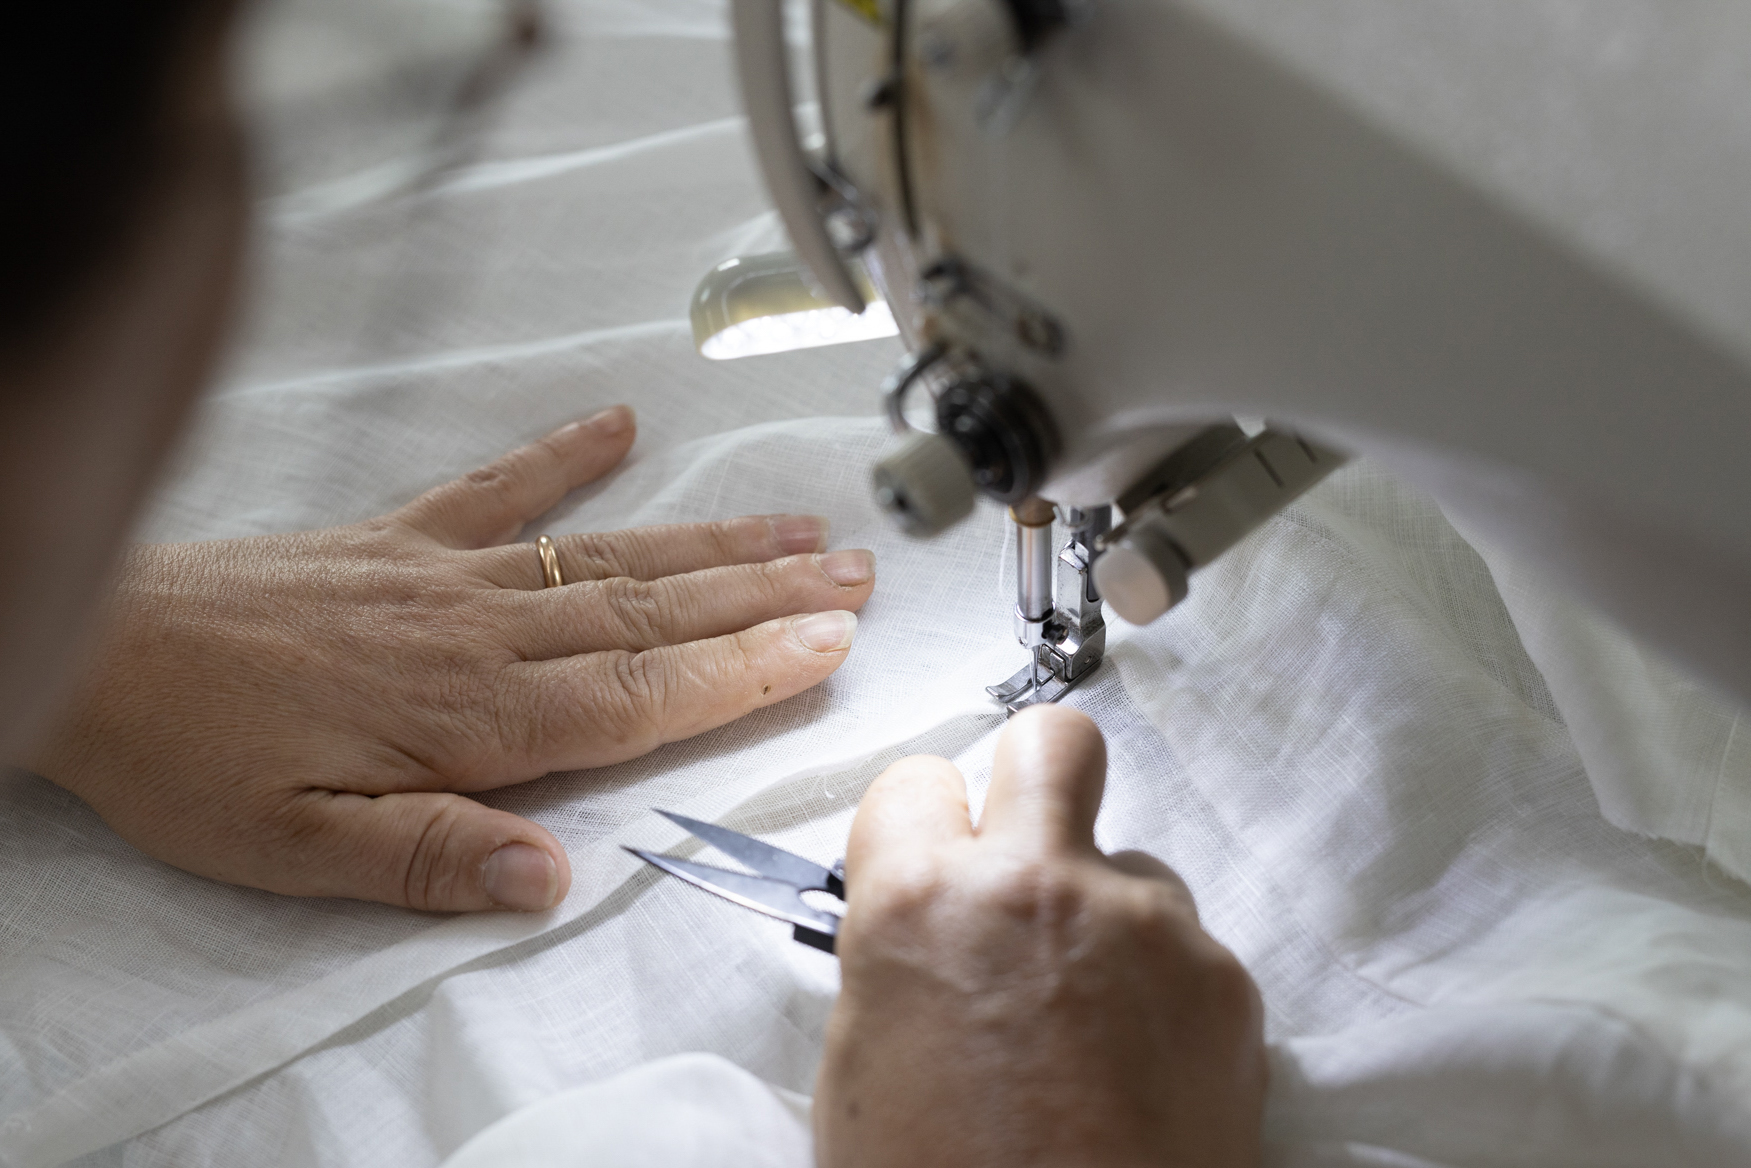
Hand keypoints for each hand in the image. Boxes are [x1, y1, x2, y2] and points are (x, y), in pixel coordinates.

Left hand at [32, 406, 875, 911]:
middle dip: (763, 598)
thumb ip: (434, 856)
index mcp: (471, 712)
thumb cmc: (191, 757)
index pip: (640, 691)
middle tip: (854, 577)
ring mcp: (444, 572)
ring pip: (603, 554)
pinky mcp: (398, 538)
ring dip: (707, 545)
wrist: (94, 646)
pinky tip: (618, 427)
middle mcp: (478, 630)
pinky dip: (563, 456)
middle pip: (650, 613)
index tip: (827, 645)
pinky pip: (497, 489)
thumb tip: (552, 878)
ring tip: (793, 529)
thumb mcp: (301, 848)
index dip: (744, 670)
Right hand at [816, 705, 1265, 1167]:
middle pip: (1053, 741)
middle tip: (1031, 847)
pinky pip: (1187, 944)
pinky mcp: (1223, 979)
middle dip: (1036, 778)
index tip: (937, 856)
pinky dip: (1164, 988)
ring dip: (1109, 913)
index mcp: (921, 905)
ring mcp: (1143, 926)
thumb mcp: (864, 1067)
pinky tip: (1139, 1064)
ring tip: (1090, 1017)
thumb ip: (900, 956)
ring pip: (1131, 861)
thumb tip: (925, 918)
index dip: (925, 822)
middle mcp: (1036, 886)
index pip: (917, 776)